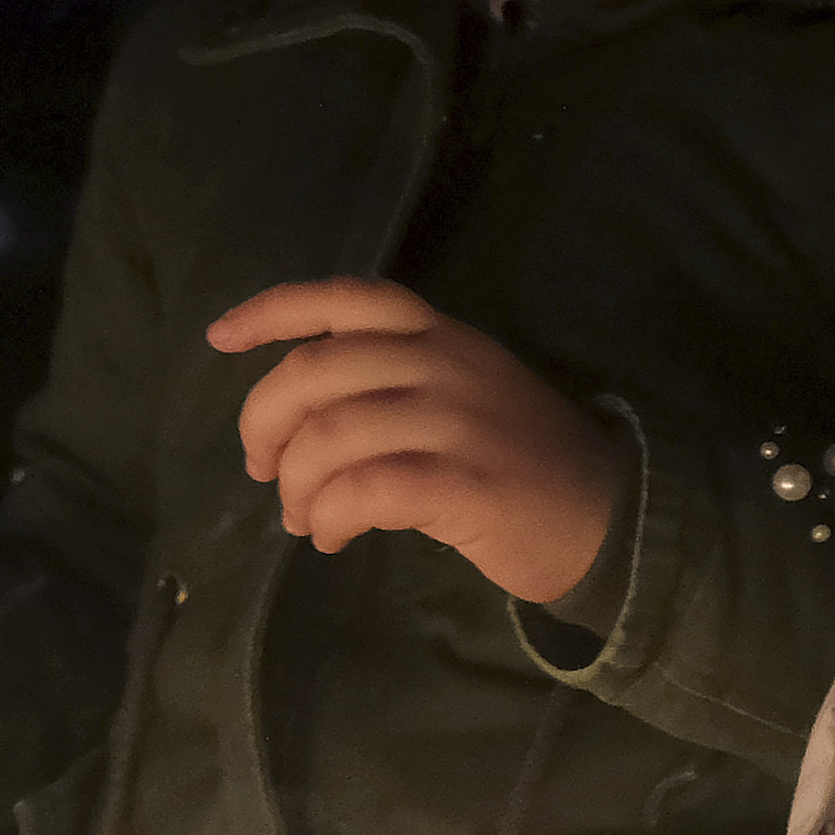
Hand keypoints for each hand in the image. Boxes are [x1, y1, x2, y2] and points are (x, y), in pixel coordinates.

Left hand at [207, 280, 630, 606]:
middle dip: (264, 423)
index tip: (220, 338)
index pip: (348, 299)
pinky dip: (329, 517)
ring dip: (296, 486)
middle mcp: (447, 365)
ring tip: (305, 519)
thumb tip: (298, 426)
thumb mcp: (468, 392)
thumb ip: (396, 384)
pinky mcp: (463, 483)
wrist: (613, 517)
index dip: (273, 311)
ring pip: (330, 437)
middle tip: (262, 469)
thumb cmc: (526, 462)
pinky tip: (333, 536)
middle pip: (315, 371)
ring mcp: (458, 422)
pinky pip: (363, 491)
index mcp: (443, 336)